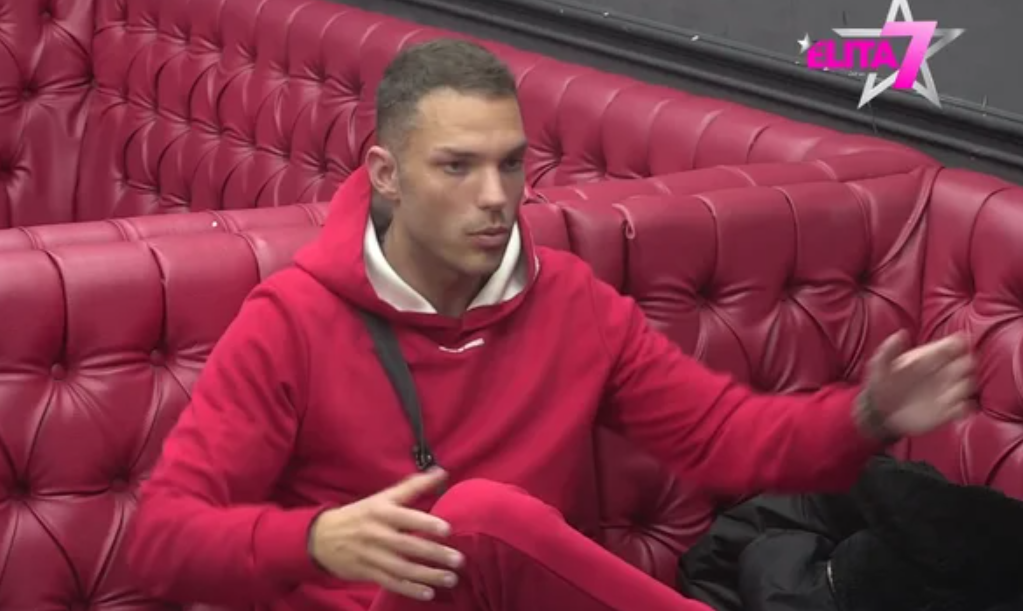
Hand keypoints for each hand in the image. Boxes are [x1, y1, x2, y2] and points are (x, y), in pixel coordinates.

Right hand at [309, 468, 463, 600]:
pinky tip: (428, 593)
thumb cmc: (360, 514)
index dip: (426, 523)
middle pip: (408, 546)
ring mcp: (372, 556)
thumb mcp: (382, 497)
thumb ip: (413, 486)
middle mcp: (376, 534)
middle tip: (458, 560)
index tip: (447, 529)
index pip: (406, 517)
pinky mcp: (368, 573)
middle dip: (434, 554)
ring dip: (428, 575)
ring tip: (451, 579)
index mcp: (381, 512)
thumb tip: (441, 472)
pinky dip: (409, 589)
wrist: (321, 537)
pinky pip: (391, 583)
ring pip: (402, 568)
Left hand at [861, 330, 975, 438]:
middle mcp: (942, 372)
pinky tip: (950, 408)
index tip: (955, 345)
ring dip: (963, 386)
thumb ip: (889, 350)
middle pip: (967, 362)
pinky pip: (965, 407)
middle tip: (950, 371)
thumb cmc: (881, 384)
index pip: (952, 345)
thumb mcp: (880, 365)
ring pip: (969, 384)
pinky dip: (963, 407)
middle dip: (965, 364)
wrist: (880, 411)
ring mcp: (946, 391)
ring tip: (946, 391)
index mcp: (929, 357)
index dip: (956, 343)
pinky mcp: (947, 411)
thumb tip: (901, 333)